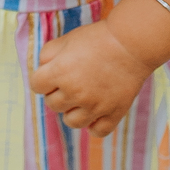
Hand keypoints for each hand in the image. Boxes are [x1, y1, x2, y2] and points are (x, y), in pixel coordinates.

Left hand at [29, 17, 153, 138]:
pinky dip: (94, 125)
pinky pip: (97, 132)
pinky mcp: (113, 114)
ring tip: (83, 98)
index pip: (37, 86)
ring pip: (71, 122)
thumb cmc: (98, 38)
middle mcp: (74, 93)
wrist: (132, 44)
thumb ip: (47, 54)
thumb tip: (42, 69)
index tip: (53, 73)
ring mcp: (94, 106)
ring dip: (73, 111)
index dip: (43, 79)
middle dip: (58, 93)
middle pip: (53, 105)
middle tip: (72, 81)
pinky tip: (96, 112)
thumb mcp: (67, 39)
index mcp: (59, 73)